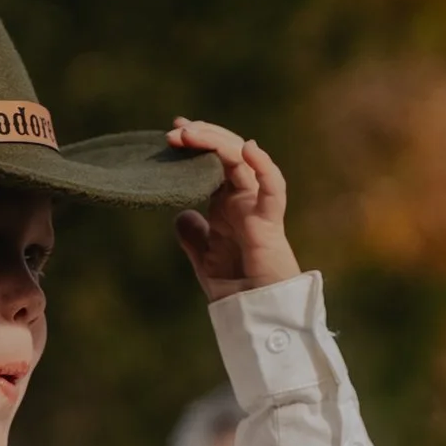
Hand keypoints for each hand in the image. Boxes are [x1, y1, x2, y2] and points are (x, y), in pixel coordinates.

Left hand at [167, 119, 298, 301]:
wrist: (256, 316)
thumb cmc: (237, 290)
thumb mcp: (205, 260)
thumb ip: (193, 237)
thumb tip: (180, 215)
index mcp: (227, 206)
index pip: (213, 164)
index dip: (197, 145)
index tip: (172, 132)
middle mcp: (244, 200)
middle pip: (226, 154)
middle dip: (202, 137)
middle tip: (175, 129)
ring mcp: (257, 208)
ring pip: (243, 163)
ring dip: (218, 144)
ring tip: (192, 133)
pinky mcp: (269, 222)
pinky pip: (273, 190)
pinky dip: (263, 167)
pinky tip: (248, 149)